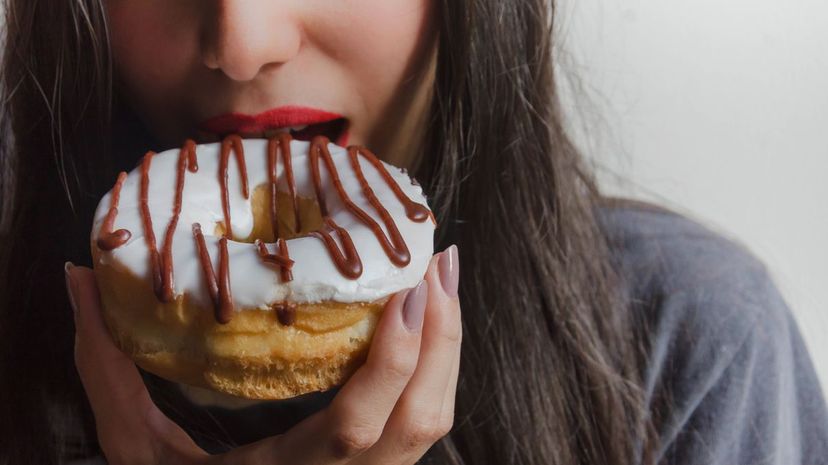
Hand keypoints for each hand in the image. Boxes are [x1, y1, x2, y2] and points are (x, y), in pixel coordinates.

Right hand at [65, 245, 460, 464]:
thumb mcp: (134, 451)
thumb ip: (108, 371)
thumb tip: (79, 280)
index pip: (356, 427)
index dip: (392, 360)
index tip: (405, 287)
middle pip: (422, 419)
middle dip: (443, 336)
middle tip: (437, 259)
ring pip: (434, 422)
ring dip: (448, 347)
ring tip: (441, 276)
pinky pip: (424, 422)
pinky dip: (436, 368)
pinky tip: (428, 323)